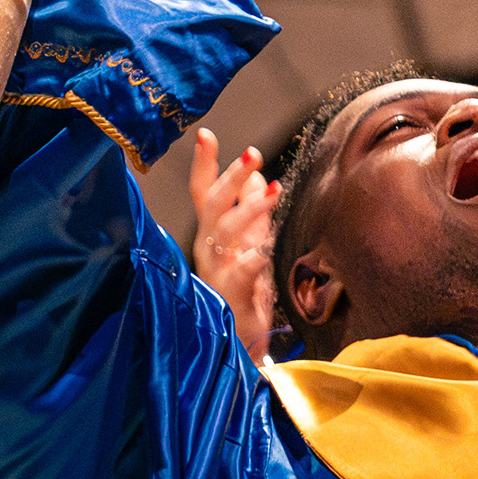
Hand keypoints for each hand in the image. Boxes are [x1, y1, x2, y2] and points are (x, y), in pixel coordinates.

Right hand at [188, 127, 276, 361]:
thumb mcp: (249, 244)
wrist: (241, 343)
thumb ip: (251, 211)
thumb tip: (257, 175)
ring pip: (224, 233)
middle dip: (230, 177)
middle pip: (211, 206)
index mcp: (211, 236)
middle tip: (253, 153)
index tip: (207, 135)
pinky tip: (263, 247)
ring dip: (248, 209)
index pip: (202, 193)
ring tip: (275, 191)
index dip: (205, 164)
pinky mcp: (230, 297)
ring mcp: (216, 273)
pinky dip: (251, 258)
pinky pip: (240, 273)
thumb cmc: (244, 294)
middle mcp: (208, 250)